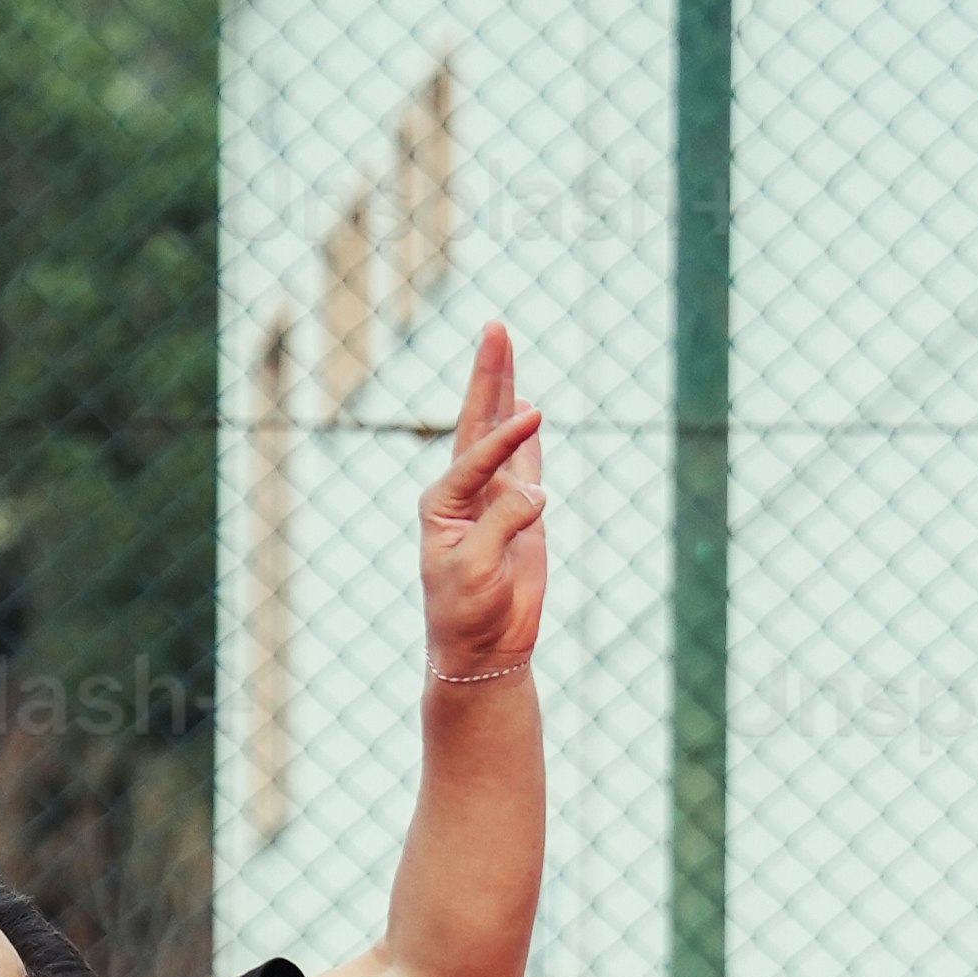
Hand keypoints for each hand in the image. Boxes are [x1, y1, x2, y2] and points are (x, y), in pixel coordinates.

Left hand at [419, 321, 545, 705]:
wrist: (481, 650)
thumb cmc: (464, 613)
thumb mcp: (476, 568)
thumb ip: (502, 523)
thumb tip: (535, 493)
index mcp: (441, 503)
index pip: (474, 456)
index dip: (503, 436)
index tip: (532, 414)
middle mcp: (464, 493)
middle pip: (479, 421)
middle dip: (488, 374)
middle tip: (494, 326)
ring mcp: (493, 500)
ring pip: (502, 434)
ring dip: (506, 391)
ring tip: (504, 346)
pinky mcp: (521, 515)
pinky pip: (525, 464)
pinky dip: (525, 435)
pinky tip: (525, 406)